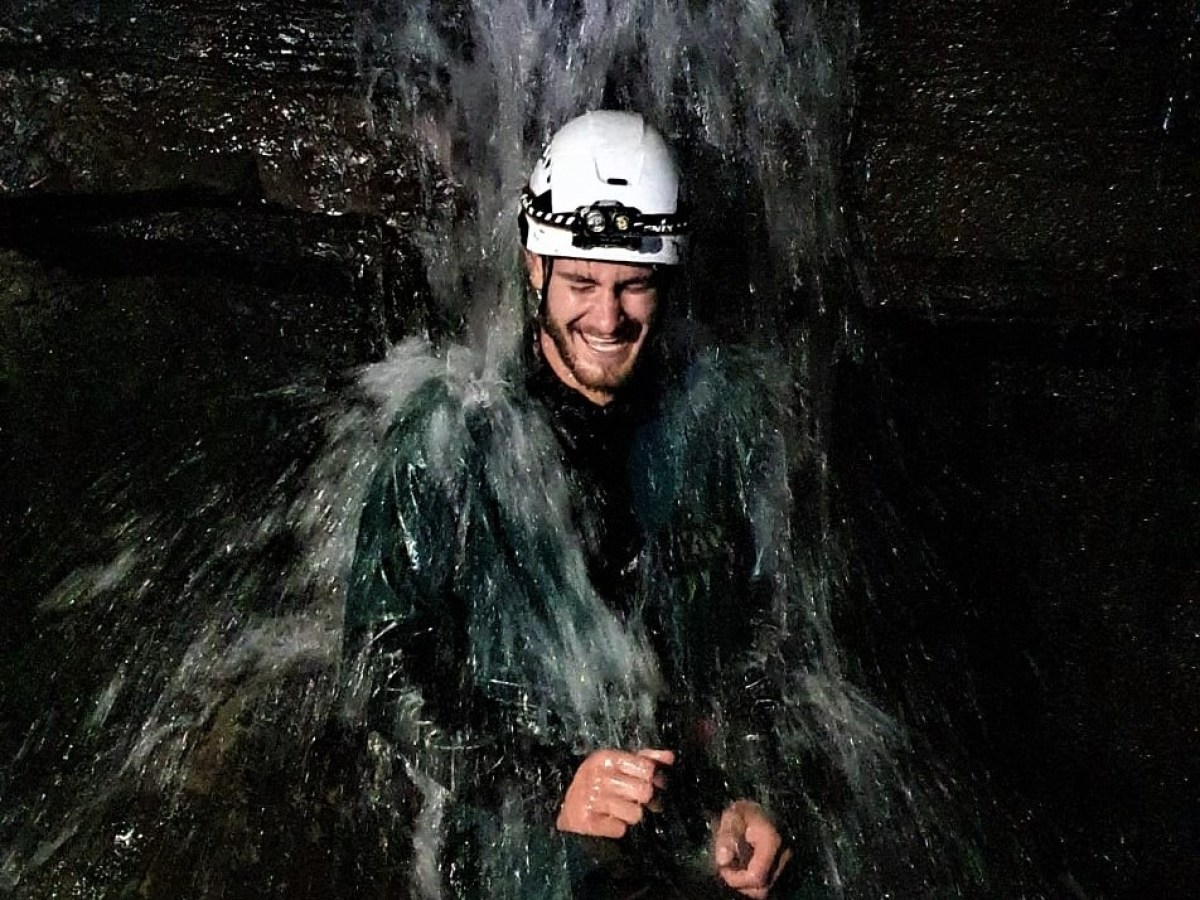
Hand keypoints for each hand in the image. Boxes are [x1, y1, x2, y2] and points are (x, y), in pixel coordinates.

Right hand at [556, 748, 674, 838]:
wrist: (568, 809)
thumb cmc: (599, 784)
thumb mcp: (618, 766)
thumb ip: (645, 759)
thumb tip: (669, 757)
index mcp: (606, 758)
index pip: (647, 768)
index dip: (655, 778)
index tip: (653, 784)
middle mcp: (597, 776)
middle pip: (645, 791)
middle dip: (645, 800)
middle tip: (637, 800)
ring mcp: (591, 799)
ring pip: (635, 813)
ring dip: (630, 815)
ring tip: (620, 811)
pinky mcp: (587, 821)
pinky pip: (620, 829)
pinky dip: (617, 828)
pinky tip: (609, 821)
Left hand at [712, 800, 790, 898]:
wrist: (768, 808)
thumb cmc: (748, 812)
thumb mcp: (733, 816)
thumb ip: (727, 836)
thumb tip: (723, 861)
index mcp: (772, 842)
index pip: (756, 877)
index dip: (736, 878)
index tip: (724, 867)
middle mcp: (785, 857)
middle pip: (762, 889)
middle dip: (742, 884)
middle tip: (729, 869)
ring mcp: (789, 864)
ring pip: (768, 889)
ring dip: (750, 885)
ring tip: (738, 869)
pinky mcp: (789, 869)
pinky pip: (772, 885)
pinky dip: (759, 882)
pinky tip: (748, 869)